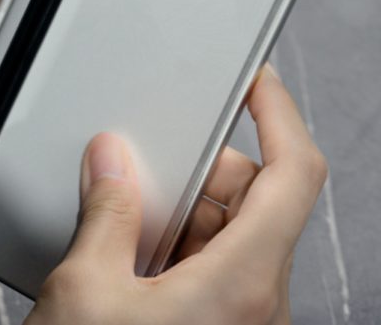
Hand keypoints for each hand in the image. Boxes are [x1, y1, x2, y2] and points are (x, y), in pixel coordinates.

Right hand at [26, 64, 327, 324]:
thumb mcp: (86, 293)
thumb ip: (107, 213)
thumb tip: (113, 160)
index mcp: (244, 283)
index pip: (295, 172)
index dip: (279, 113)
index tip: (255, 81)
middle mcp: (258, 303)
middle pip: (258, 201)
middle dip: (204, 170)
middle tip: (148, 162)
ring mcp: (243, 322)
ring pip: (234, 235)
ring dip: (185, 212)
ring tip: (127, 221)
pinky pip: (215, 269)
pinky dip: (178, 249)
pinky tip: (129, 258)